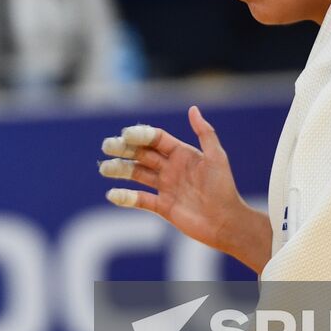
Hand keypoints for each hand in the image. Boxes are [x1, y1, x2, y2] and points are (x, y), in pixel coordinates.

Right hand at [98, 106, 271, 272]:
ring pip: (137, 175)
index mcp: (182, 154)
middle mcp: (171, 168)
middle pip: (142, 154)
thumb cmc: (224, 188)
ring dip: (120, 170)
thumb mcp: (216, 157)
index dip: (141, 135)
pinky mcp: (162, 207)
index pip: (156, 139)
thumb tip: (193, 109)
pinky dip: (125, 197)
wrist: (226, 222)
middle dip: (124, 149)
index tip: (126, 135)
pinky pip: (140, 200)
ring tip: (104, 168)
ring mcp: (165, 187)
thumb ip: (205, 133)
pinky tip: (112, 194)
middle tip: (107, 146)